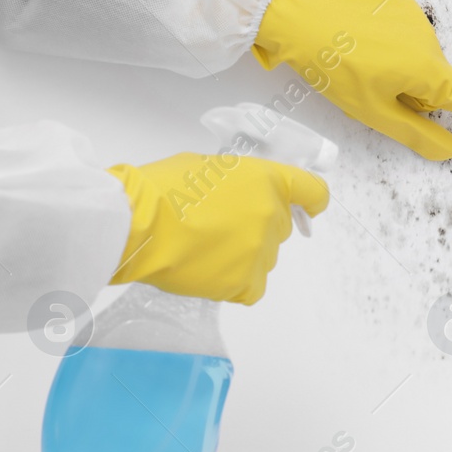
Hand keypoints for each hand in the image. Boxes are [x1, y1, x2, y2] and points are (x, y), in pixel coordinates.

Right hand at [107, 153, 329, 303]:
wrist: (138, 223)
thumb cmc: (163, 187)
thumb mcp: (207, 165)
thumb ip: (237, 181)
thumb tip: (238, 195)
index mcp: (267, 180)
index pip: (313, 192)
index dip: (310, 201)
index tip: (306, 208)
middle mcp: (272, 215)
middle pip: (280, 226)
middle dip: (257, 224)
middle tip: (220, 225)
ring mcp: (260, 251)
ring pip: (264, 256)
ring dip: (244, 253)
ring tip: (205, 248)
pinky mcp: (244, 283)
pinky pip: (252, 286)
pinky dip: (236, 282)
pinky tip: (211, 270)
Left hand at [253, 0, 451, 160]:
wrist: (298, 10)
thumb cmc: (332, 64)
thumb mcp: (371, 111)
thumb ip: (414, 132)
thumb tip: (450, 149)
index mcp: (428, 73)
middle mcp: (430, 41)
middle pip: (433, 83)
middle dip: (411, 94)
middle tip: (368, 92)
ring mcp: (413, 16)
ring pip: (414, 57)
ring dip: (394, 66)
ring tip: (352, 62)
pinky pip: (399, 31)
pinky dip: (384, 41)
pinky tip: (353, 37)